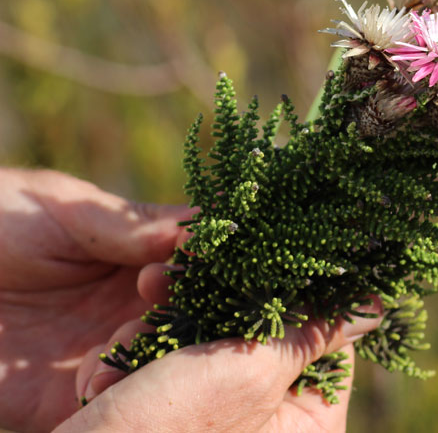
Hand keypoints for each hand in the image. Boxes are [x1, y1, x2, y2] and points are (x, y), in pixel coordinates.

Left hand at [0, 168, 190, 431]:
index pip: (196, 263)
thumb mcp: (59, 209)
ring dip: (153, 358)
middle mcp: (131, 305)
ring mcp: (104, 350)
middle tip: (147, 297)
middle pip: (191, 318)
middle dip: (182, 313)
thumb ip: (128, 223)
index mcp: (139, 254)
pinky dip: (116, 396)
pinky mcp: (69, 397)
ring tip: (121, 340)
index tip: (170, 264)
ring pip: (162, 366)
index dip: (199, 265)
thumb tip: (202, 228)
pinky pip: (115, 405)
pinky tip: (94, 376)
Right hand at [58, 289, 382, 431]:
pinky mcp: (180, 421)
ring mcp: (224, 426)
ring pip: (213, 350)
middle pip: (269, 342)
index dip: (303, 299)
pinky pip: (175, 371)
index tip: (277, 258)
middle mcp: (273, 428)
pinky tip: (112, 369)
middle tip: (175, 284)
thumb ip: (312, 334)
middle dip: (219, 312)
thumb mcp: (249, 372)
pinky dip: (144, 362)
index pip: (330, 347)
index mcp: (309, 428)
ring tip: (133, 337)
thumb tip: (374, 305)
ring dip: (168, 334)